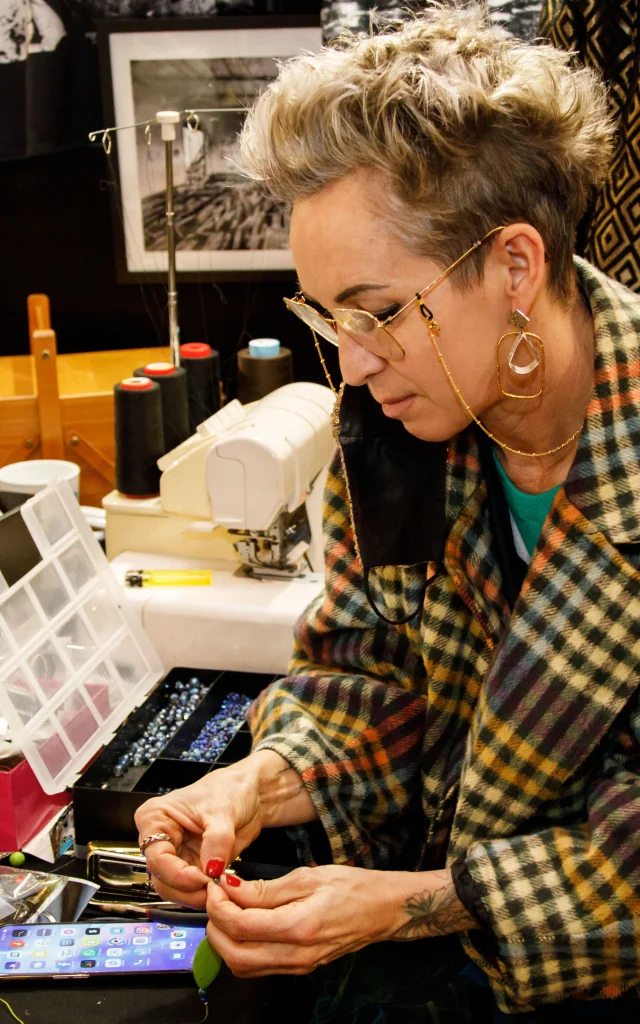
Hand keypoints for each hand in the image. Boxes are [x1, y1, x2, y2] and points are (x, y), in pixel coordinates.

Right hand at [135, 750, 316, 908]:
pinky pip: (192, 890)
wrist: (250, 794)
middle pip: (162, 879)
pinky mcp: (193, 867)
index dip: (177, 874)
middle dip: (187, 890)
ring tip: (220, 890)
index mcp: (155, 818)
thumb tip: (212, 869)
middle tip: (213, 891)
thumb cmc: (229, 789)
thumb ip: (217, 840)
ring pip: (175, 890)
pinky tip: (221, 889)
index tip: (202, 878)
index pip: (156, 857)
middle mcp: (161, 839)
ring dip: (196, 896)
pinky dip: (205, 894)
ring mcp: (177, 856)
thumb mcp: (223, 811)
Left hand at [205, 864, 398, 975]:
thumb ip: (265, 889)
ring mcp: (297, 966)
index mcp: (299, 927)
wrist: (382, 909)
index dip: (219, 907)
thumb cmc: (350, 886)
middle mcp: (296, 954)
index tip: (215, 887)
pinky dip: (241, 949)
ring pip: (242, 966)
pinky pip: (257, 967)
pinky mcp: (299, 968)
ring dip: (225, 941)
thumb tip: (229, 888)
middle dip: (215, 927)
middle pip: (235, 955)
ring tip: (227, 911)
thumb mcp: (307, 876)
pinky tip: (244, 924)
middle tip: (216, 901)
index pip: (241, 926)